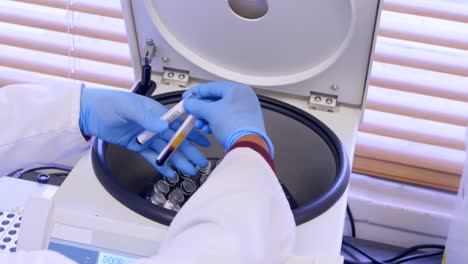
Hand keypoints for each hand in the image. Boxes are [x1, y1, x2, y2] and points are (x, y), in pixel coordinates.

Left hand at [79, 87, 209, 176]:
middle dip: (190, 151)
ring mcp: (146, 136)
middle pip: (175, 140)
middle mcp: (154, 125)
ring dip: (178, 161)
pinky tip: (170, 172)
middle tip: (202, 162)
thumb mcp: (129, 107)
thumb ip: (147, 117)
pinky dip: (161, 164)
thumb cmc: (109, 103)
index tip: (205, 141)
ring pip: (166, 151)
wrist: (89, 113)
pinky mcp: (137, 146)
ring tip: (189, 171)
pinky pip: (151, 157)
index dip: (192, 133)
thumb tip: (164, 127)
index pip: (178, 124)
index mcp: (156, 113)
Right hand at [183, 81, 273, 156]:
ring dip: (207, 117)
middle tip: (192, 112)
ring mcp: (245, 111)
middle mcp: (243, 98)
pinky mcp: (244, 123)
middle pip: (216, 100)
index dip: (197, 92)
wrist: (247, 145)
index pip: (212, 87)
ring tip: (200, 124)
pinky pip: (226, 119)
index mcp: (238, 90)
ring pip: (220, 111)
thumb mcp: (210, 112)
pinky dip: (215, 123)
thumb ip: (196, 106)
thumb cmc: (235, 125)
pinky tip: (208, 129)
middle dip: (201, 109)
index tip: (188, 97)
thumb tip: (189, 103)